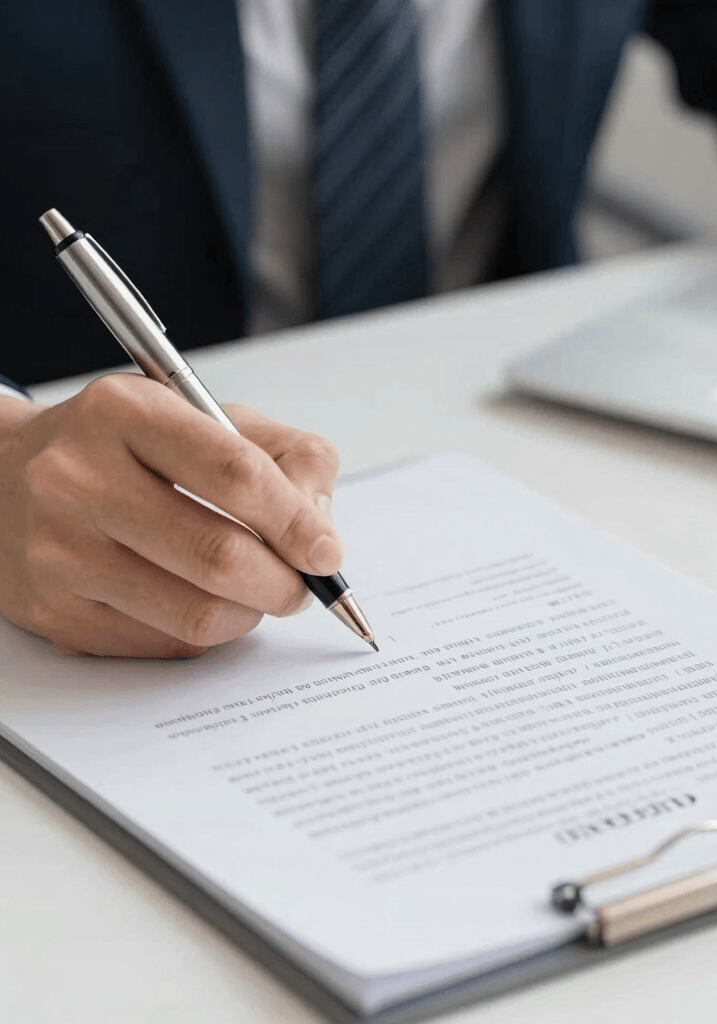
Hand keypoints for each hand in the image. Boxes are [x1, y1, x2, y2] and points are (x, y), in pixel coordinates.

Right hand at [0, 374, 342, 657]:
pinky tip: (203, 603)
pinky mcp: (55, 612)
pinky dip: (208, 634)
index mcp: (124, 413)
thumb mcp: (202, 416)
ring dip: (250, 613)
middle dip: (284, 582)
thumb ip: (283, 455)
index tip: (327, 552)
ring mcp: (60, 552)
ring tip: (255, 592)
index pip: (235, 474)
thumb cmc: (122, 448)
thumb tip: (320, 530)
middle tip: (300, 584)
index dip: (297, 522)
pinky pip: (165, 645)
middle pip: (219, 555)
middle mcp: (78, 479)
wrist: (4, 481)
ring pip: (196, 614)